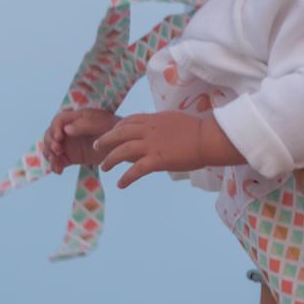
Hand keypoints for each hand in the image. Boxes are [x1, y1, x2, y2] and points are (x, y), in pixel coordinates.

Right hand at [42, 108, 119, 172]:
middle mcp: (68, 130)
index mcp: (74, 118)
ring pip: (51, 148)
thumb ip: (82, 125)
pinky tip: (59, 171)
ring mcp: (69, 144)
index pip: (58, 121)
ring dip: (50, 155)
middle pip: (50, 135)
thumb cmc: (112, 129)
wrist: (123, 145)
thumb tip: (66, 129)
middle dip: (50, 143)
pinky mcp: (72, 157)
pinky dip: (56, 166)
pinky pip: (59, 161)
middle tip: (58, 151)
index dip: (55, 129)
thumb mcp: (99, 123)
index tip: (58, 138)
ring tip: (57, 162)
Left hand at [93, 111, 210, 187]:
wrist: (208, 139)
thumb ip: (163, 125)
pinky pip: (136, 170)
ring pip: (123, 150)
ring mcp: (152, 145)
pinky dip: (126, 177)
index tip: (111, 133)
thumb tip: (159, 129)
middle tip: (95, 147)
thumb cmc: (198, 131)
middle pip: (119, 133)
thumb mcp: (175, 121)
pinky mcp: (157, 160)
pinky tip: (120, 184)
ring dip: (110, 159)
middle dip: (105, 140)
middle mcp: (149, 130)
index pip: (129, 121)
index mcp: (154, 119)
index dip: (117, 128)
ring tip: (103, 167)